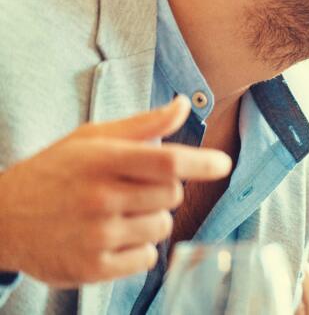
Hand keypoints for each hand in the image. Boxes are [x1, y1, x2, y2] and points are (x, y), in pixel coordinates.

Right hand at [0, 96, 231, 286]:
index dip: (202, 163)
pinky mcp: (93, 269)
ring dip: (152, 220)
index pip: (167, 162)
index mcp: (101, 161)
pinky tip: (113, 238)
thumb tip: (184, 104)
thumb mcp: (91, 139)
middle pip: (172, 196)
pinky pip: (147, 258)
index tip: (223, 164)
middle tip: (132, 189)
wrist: (1, 220)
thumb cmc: (55, 173)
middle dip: (164, 191)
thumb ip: (143, 125)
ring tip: (118, 213)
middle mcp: (99, 198)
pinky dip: (139, 249)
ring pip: (163, 227)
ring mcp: (96, 236)